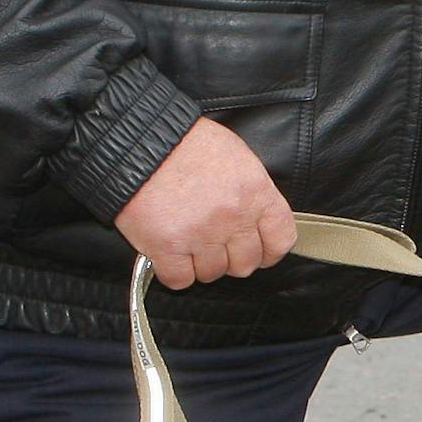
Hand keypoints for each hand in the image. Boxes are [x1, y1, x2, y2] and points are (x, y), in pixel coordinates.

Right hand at [115, 117, 297, 289]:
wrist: (141, 141)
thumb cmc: (185, 142)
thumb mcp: (236, 156)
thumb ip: (251, 190)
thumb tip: (257, 217)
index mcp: (255, 192)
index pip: (281, 239)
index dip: (270, 250)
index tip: (260, 250)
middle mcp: (233, 216)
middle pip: (246, 263)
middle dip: (231, 257)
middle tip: (216, 244)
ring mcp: (201, 234)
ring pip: (212, 273)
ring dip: (201, 263)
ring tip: (188, 242)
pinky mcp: (168, 247)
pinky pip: (180, 280)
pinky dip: (174, 272)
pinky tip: (170, 254)